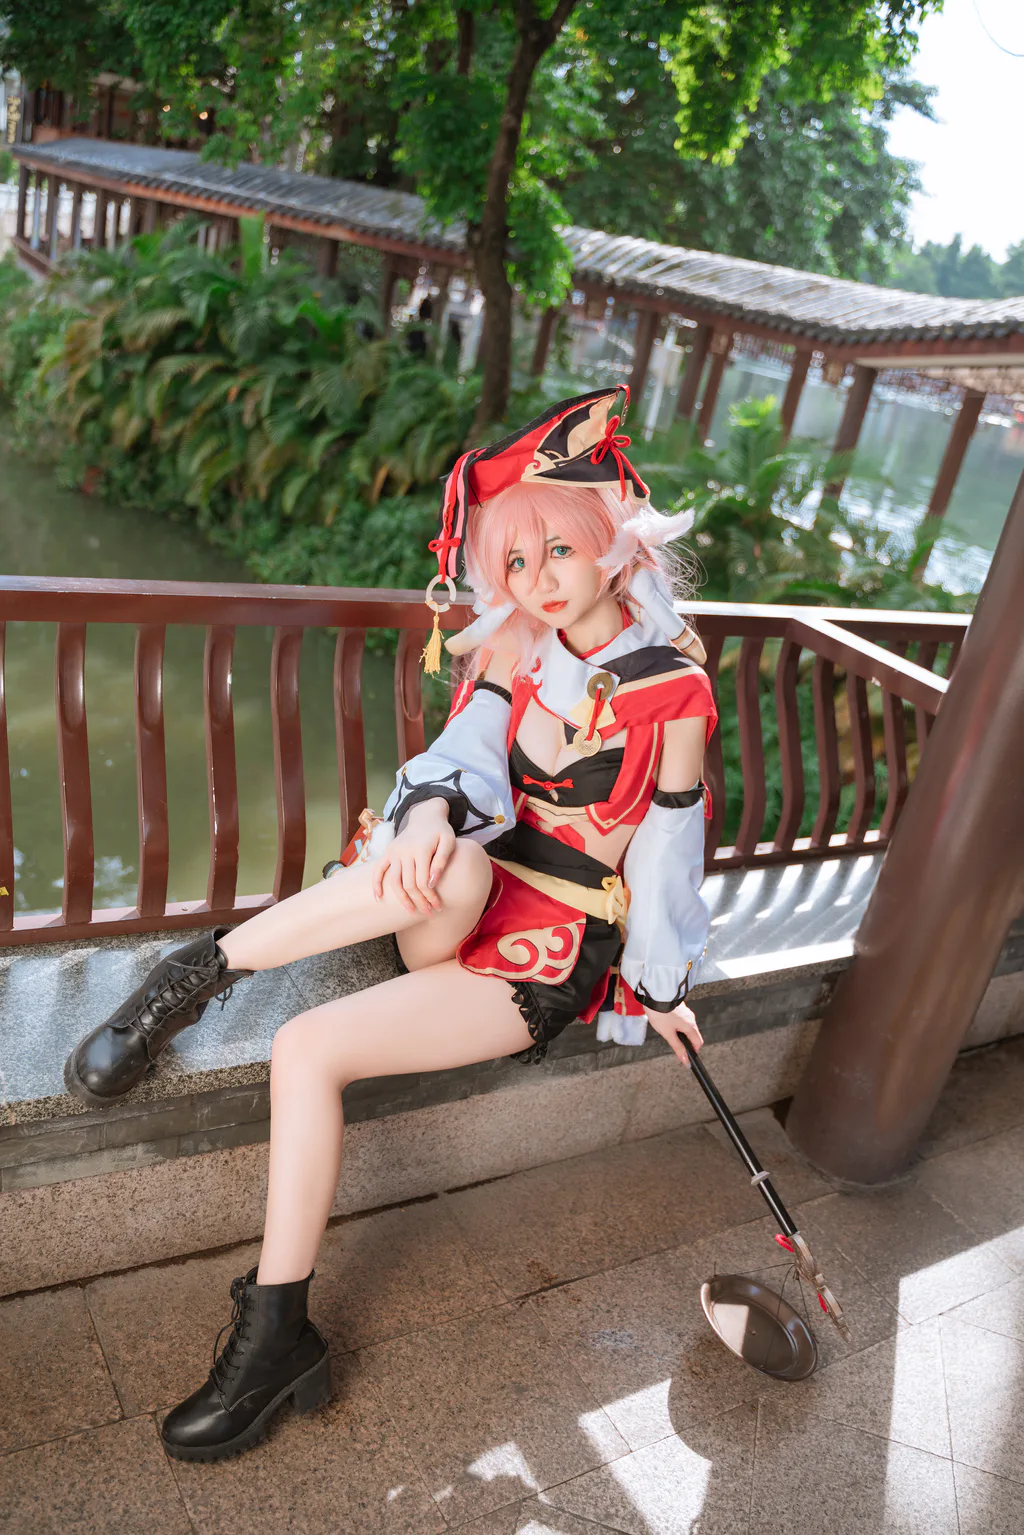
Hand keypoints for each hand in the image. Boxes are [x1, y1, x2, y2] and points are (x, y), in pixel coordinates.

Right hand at [372, 799, 455, 915]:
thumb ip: (442, 861)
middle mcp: (405, 851)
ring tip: (410, 911)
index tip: (438, 906)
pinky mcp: (388, 851)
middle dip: (419, 901)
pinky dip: (376, 883)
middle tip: (428, 912)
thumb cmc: (441, 831)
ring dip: (401, 898)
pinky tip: (378, 898)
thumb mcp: (448, 842)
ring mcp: (394, 852)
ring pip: (395, 881)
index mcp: (421, 849)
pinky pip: (378, 869)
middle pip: (409, 884)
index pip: (423, 881)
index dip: (430, 896)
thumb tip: (432, 883)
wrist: (426, 816)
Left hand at [644, 999, 702, 1067]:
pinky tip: (666, 1024)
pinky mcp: (680, 1008)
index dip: (694, 1051)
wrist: (654, 996)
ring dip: (681, 1033)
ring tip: (668, 1033)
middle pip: (693, 1035)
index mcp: (690, 1026)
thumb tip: (685, 1060)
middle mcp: (691, 1018)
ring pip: (687, 1027)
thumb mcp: (668, 1034)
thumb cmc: (660, 1014)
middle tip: (675, 1046)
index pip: (698, 1042)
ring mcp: (686, 1012)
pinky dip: (677, 1025)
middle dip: (686, 1042)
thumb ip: (677, 1047)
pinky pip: (682, 1020)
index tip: (687, 1056)